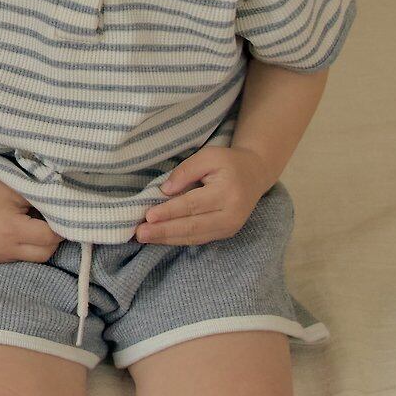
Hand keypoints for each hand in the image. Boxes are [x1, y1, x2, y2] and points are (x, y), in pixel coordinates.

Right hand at [0, 173, 62, 264]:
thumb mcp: (17, 191)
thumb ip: (42, 203)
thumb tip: (64, 213)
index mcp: (11, 229)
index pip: (49, 237)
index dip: (61, 228)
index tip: (65, 218)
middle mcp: (4, 248)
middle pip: (45, 254)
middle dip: (53, 240)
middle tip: (53, 224)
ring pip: (32, 259)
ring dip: (39, 246)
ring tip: (36, 228)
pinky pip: (17, 259)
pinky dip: (24, 248)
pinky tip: (20, 234)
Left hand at [135, 145, 274, 246]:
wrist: (255, 174)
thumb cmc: (228, 162)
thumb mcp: (208, 156)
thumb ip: (185, 171)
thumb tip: (165, 191)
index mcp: (227, 193)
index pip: (192, 205)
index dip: (169, 212)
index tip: (148, 215)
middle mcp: (231, 214)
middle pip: (192, 225)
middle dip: (164, 230)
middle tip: (140, 233)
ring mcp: (230, 227)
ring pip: (194, 236)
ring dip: (167, 238)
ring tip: (145, 237)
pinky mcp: (226, 233)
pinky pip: (199, 239)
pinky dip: (178, 239)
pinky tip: (161, 238)